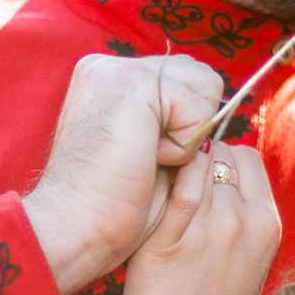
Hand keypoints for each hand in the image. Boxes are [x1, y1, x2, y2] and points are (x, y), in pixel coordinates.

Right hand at [23, 53, 225, 294]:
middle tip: (149, 160)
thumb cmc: (110, 206)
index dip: (188, 124)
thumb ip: (172, 118)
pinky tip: (145, 163)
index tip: (147, 158)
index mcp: (107, 78)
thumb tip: (219, 108)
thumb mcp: (148, 149)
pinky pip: (200, 112)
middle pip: (200, 75)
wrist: (74, 230)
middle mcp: (108, 65)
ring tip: (148, 160)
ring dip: (190, 136)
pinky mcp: (135, 84)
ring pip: (205, 88)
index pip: (182, 78)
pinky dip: (185, 150)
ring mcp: (119, 69)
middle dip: (193, 125)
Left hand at [114, 143, 280, 294]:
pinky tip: (139, 199)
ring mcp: (207, 230)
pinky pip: (168, 186)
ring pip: (192, 161)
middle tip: (171, 182)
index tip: (199, 175)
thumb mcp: (245, 268)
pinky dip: (154, 182)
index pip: (249, 158)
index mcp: (267, 228)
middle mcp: (244, 222)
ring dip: (172, 166)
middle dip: (194, 158)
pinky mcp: (168, 240)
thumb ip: (239, 225)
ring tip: (153, 191)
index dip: (220, 159)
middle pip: (220, 152)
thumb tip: (217, 184)